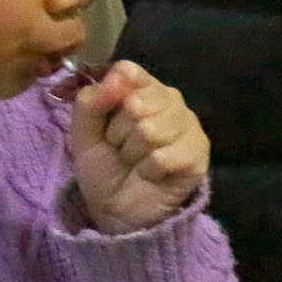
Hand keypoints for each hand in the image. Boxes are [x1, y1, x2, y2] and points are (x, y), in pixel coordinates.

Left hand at [66, 61, 207, 234]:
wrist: (118, 210)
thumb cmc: (104, 167)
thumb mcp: (83, 134)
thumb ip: (91, 102)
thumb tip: (116, 77)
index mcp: (143, 90)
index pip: (129, 71)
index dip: (112, 93)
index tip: (106, 116)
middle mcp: (170, 101)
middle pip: (138, 101)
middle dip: (119, 132)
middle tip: (120, 147)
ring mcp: (189, 125)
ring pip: (151, 129)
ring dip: (132, 153)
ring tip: (135, 161)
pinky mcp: (199, 152)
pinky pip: (165, 155)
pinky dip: (149, 169)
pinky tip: (152, 174)